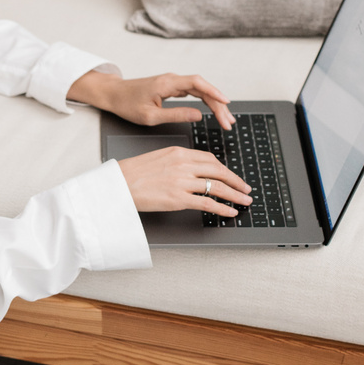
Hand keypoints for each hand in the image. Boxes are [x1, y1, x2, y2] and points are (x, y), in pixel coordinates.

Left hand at [68, 71, 235, 131]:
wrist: (113, 94)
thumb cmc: (126, 104)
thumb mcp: (150, 116)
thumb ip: (175, 115)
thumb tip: (198, 116)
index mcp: (167, 83)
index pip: (198, 84)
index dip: (214, 92)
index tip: (227, 103)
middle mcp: (172, 80)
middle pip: (203, 88)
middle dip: (218, 104)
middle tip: (228, 122)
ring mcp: (172, 82)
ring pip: (200, 90)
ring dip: (214, 103)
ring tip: (226, 119)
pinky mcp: (171, 87)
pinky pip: (193, 92)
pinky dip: (205, 101)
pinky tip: (213, 110)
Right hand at [117, 146, 251, 215]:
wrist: (118, 184)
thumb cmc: (132, 174)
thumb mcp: (158, 158)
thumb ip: (177, 162)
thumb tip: (192, 170)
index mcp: (179, 153)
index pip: (210, 159)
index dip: (225, 169)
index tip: (232, 176)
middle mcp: (183, 165)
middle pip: (218, 171)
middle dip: (236, 181)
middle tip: (245, 188)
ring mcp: (182, 182)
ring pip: (217, 187)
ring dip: (235, 195)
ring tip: (244, 201)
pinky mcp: (178, 199)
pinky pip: (207, 203)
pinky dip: (223, 208)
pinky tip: (230, 211)